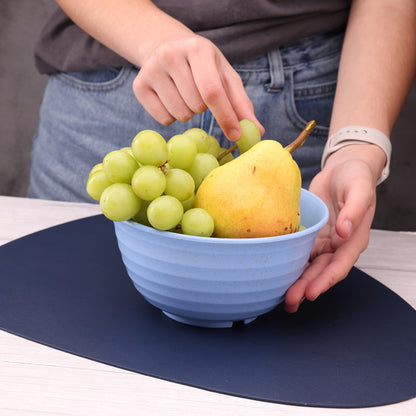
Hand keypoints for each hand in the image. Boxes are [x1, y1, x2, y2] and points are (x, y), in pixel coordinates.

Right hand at [132, 34, 263, 140]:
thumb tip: (257, 131)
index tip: (236, 136)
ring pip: (180, 115)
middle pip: (196, 106)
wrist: (165, 46)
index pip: (213, 91)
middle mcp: (171, 55)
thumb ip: (241, 103)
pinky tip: (171, 99)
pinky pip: (163, 119)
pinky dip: (172, 117)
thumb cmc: (203, 66)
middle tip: (198, 93)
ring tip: (184, 94)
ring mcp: (151, 70)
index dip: (226, 116)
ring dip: (188, 113)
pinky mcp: (138, 85)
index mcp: (198, 49)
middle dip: (204, 109)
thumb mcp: (225, 76)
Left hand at [284, 155, 377, 312]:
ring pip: (310, 266)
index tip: (311, 292)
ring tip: (282, 297)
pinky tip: (278, 273)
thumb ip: (355, 210)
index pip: (340, 265)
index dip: (325, 281)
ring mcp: (323, 241)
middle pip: (321, 271)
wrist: (343, 168)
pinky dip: (291, 263)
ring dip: (297, 281)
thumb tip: (345, 231)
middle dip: (306, 287)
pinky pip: (300, 252)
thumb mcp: (360, 189)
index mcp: (354, 239)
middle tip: (289, 301)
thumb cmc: (356, 177)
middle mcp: (338, 245)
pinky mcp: (311, 234)